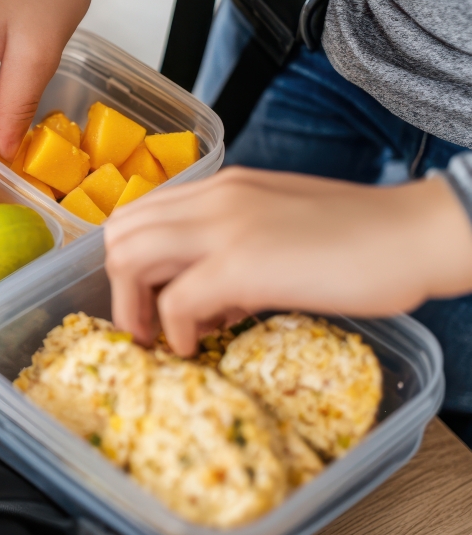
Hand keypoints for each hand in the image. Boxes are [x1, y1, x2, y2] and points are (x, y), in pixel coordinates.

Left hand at [104, 167, 471, 354]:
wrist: (417, 234)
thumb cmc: (360, 239)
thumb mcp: (277, 230)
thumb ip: (233, 251)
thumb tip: (204, 300)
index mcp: (221, 188)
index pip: (138, 212)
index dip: (127, 259)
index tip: (144, 296)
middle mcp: (213, 199)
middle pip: (120, 232)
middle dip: (117, 285)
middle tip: (142, 325)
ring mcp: (223, 228)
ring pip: (128, 258)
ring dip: (133, 308)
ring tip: (159, 339)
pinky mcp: (241, 265)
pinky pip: (175, 301)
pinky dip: (173, 331)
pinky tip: (195, 346)